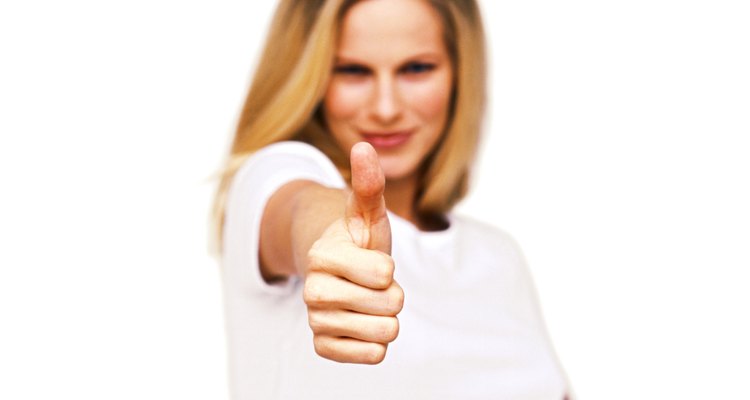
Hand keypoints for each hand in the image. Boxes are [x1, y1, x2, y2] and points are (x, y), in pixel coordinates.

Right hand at [303, 142, 403, 363]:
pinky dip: (376, 343)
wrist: (335, 270)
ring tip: (368, 300)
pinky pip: (371, 356)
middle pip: (390, 306)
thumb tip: (363, 145)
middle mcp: (313, 290)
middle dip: (394, 294)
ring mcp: (316, 321)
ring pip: (385, 333)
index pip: (385, 273)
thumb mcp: (368, 212)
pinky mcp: (323, 346)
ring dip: (387, 316)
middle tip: (375, 283)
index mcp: (322, 255)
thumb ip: (369, 184)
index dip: (389, 267)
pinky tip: (363, 324)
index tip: (373, 259)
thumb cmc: (357, 238)